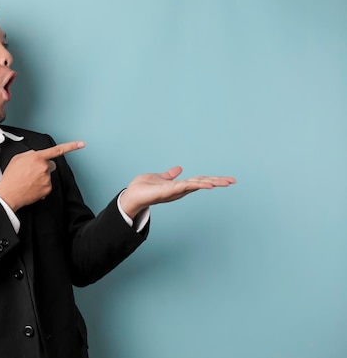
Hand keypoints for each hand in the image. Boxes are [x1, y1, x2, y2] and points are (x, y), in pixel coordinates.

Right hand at [0, 141, 84, 210]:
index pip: (57, 150)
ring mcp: (47, 179)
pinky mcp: (47, 189)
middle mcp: (44, 167)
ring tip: (28, 181)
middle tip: (32, 172)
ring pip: (48, 175)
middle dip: (44, 167)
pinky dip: (41, 186)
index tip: (82, 144)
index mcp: (37, 157)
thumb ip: (30, 154)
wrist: (8, 194)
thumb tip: (37, 155)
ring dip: (41, 177)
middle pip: (51, 165)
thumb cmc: (11, 176)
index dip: (71, 146)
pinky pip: (47, 185)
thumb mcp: (17, 159)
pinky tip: (31, 187)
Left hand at [119, 166, 235, 217]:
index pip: (199, 180)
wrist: (131, 195)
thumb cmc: (143, 188)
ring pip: (197, 184)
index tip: (227, 179)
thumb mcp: (159, 178)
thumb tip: (179, 169)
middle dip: (218, 182)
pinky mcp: (169, 191)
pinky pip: (185, 186)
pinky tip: (207, 184)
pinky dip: (196, 184)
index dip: (213, 179)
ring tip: (226, 182)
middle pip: (202, 183)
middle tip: (233, 181)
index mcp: (179, 185)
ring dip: (211, 182)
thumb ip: (169, 175)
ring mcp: (175, 190)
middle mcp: (180, 189)